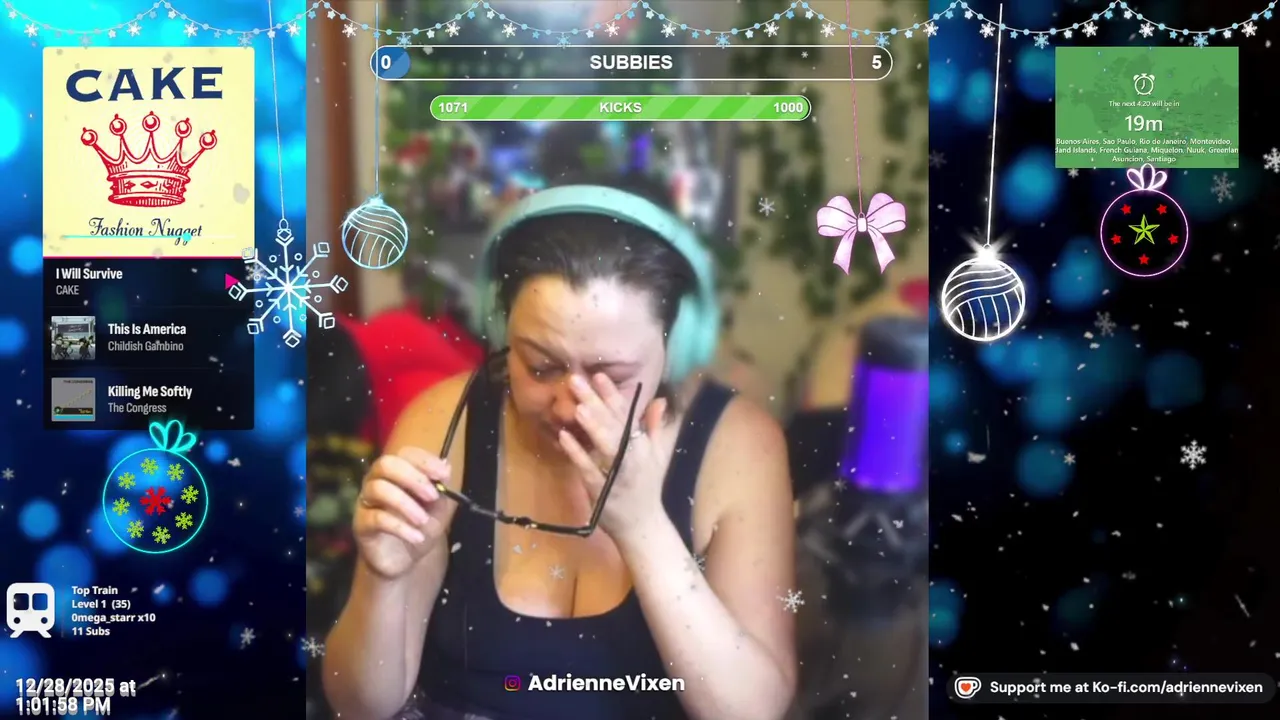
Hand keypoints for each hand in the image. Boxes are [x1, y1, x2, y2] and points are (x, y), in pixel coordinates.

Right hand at [353, 447, 457, 578]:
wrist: (406, 560)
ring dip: (406, 504)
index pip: (405, 454)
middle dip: (412, 477)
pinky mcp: (361, 524)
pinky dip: (400, 527)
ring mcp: (366, 502)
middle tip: (432, 496)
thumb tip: (446, 466)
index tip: (444, 474)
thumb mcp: (439, 510)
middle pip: (386, 464)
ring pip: (378, 489)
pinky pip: (376, 518)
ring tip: (423, 521)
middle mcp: (377, 481)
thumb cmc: (420, 527)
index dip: (424, 461)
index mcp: (398, 472)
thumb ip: (442, 490)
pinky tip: (417, 537)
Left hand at [558, 373, 667, 541]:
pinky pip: (589, 468)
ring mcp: (617, 472)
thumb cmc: (648, 487)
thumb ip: (655, 426)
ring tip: (578, 406)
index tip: (598, 374)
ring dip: (593, 425)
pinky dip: (576, 453)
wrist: (643, 526)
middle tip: (576, 379)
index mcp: (642, 445)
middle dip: (595, 401)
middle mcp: (632, 454)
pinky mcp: (602, 488)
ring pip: (606, 445)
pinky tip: (563, 437)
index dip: (612, 394)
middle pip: (613, 424)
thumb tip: (658, 399)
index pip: (626, 414)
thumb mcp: (658, 454)